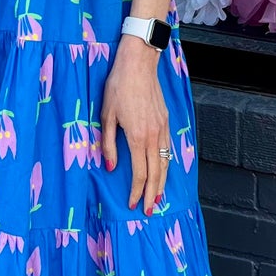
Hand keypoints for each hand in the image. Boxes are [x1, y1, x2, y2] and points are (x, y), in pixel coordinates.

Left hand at [100, 35, 170, 215]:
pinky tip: (164, 171)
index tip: (131, 204)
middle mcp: (154, 136)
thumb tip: (110, 166)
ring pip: (166, 163)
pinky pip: (169, 150)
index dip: (135, 191)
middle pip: (156, 173)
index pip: (139, 173)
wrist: (139, 64)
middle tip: (149, 211)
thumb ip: (108, 143)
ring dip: (162, 183)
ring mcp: (163, 129)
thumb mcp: (106, 115)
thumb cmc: (119, 86)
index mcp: (137, 137)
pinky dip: (168, 165)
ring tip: (158, 198)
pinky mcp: (167, 122)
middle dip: (152, 194)